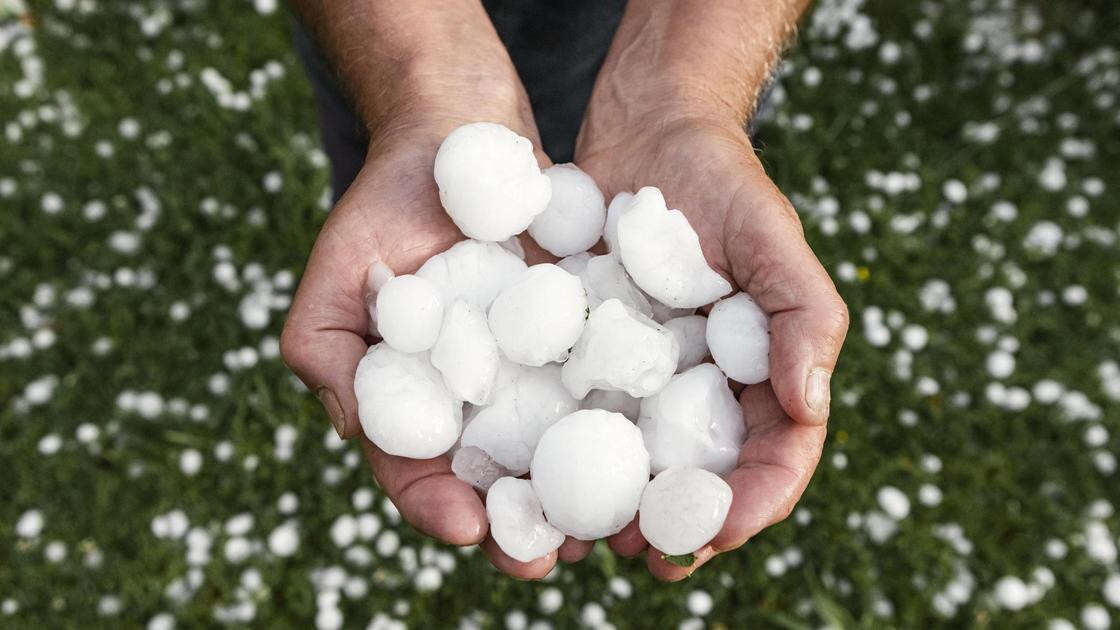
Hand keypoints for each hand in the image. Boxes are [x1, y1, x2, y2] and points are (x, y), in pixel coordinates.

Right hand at [281, 100, 596, 578]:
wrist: (460, 134)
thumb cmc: (385, 202)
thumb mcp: (335, 273)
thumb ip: (324, 351)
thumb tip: (360, 432)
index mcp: (412, 401)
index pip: (416, 470)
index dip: (436, 505)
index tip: (469, 527)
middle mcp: (473, 400)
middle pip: (493, 481)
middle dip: (520, 526)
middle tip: (550, 559)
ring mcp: (529, 372)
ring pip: (555, 451)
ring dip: (580, 498)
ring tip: (609, 530)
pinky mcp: (580, 337)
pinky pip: (601, 389)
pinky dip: (621, 426)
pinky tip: (648, 453)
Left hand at [574, 110, 849, 579]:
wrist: (646, 132)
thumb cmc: (723, 182)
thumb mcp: (773, 238)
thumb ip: (805, 317)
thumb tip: (810, 409)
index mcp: (763, 375)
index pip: (776, 455)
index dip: (756, 501)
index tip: (722, 529)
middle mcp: (705, 390)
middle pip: (703, 479)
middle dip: (680, 527)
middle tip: (647, 556)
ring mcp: (645, 380)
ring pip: (637, 467)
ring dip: (618, 512)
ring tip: (590, 542)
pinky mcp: (589, 361)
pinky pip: (578, 420)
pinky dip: (563, 461)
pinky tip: (537, 486)